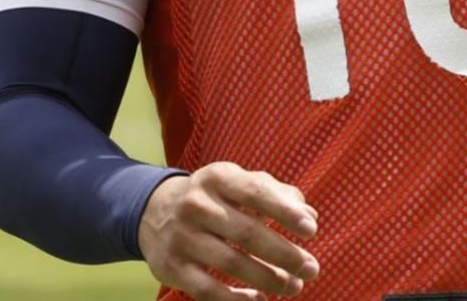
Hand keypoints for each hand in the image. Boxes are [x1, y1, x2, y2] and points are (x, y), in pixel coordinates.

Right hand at [138, 162, 320, 299]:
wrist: (155, 211)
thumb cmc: (215, 198)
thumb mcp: (240, 184)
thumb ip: (277, 195)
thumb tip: (309, 215)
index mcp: (218, 178)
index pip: (255, 192)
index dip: (285, 211)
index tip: (311, 230)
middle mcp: (196, 205)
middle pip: (246, 233)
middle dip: (284, 254)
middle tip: (311, 269)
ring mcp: (182, 237)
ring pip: (230, 263)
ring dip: (268, 279)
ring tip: (294, 286)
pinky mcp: (172, 267)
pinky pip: (207, 290)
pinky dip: (236, 299)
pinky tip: (259, 299)